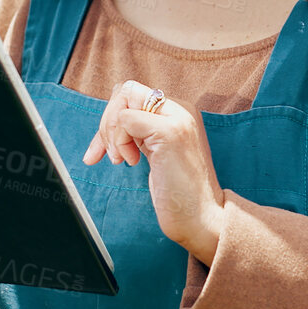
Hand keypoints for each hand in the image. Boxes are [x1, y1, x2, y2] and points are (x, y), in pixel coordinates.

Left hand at [83, 80, 226, 263]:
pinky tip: (132, 162)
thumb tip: (105, 123)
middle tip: (108, 153)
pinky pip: (126, 119)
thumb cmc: (177, 193)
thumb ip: (139, 133)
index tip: (105, 151)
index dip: (111, 119)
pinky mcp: (170, 132)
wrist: (203, 218)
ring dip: (111, 130)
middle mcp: (180, 109)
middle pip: (126, 90)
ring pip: (124, 98)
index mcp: (177, 112)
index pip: (132, 95)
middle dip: (107, 121)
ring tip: (121, 159)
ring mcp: (177, 118)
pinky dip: (119, 141)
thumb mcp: (155, 153)